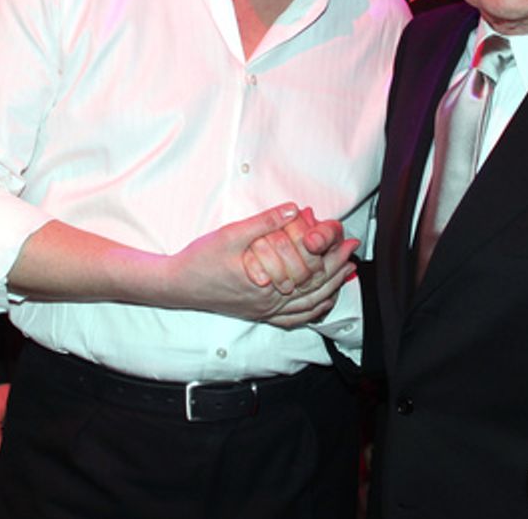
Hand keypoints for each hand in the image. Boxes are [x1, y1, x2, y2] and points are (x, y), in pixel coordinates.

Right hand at [167, 203, 351, 325]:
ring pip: (306, 306)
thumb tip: (293, 209)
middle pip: (313, 288)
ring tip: (346, 272)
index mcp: (265, 283)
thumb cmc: (200, 260)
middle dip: (336, 267)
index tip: (345, 237)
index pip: (308, 269)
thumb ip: (264, 222)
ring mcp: (263, 311)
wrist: (176, 286)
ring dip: (330, 288)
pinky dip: (311, 311)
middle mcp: (268, 303)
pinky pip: (291, 318)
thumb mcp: (231, 234)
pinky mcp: (257, 314)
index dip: (329, 252)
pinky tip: (322, 302)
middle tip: (352, 249)